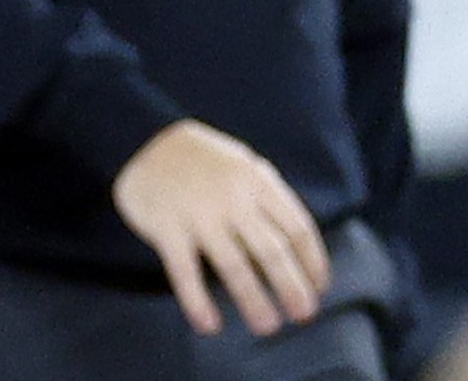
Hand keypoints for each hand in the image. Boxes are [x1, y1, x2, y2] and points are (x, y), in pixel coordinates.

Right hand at [112, 120, 330, 336]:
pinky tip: (210, 324)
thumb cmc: (205, 161)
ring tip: (267, 326)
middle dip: (292, 285)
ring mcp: (200, 215)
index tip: (320, 286)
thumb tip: (295, 240)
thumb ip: (269, 198)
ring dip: (253, 299)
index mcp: (259, 182)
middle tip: (305, 315)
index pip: (297, 227)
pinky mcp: (167, 229)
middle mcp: (234, 199)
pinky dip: (198, 301)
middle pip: (272, 249)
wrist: (146, 142)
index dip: (312, 260)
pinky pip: (185, 272)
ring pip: (234, 265)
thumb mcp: (245, 166)